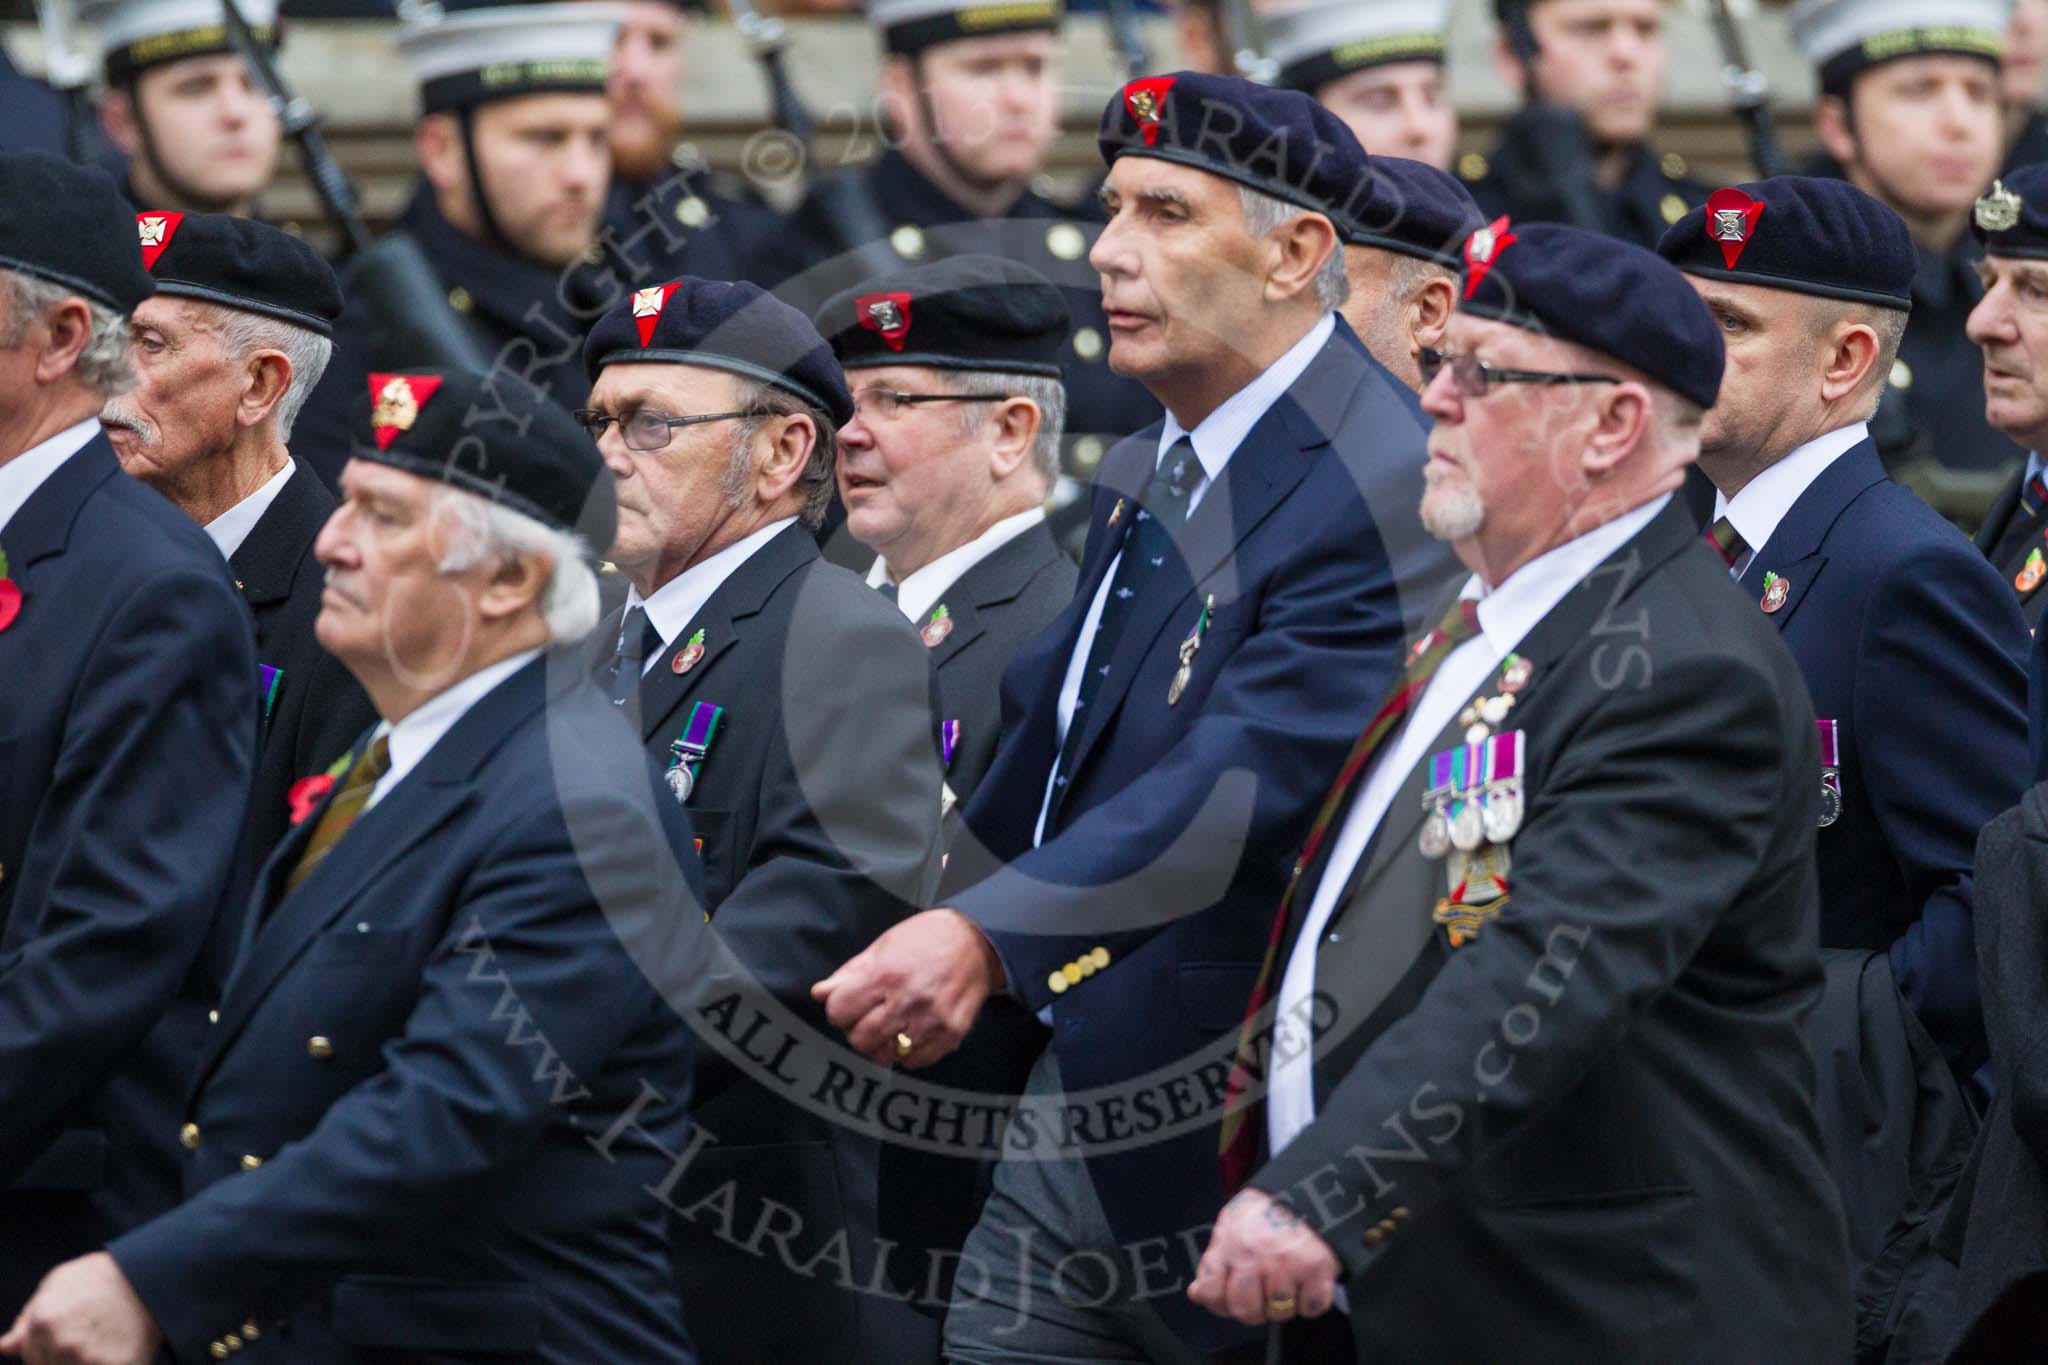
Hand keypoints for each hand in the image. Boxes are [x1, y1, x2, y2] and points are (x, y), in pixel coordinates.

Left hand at [1, 1253, 162, 1364]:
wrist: (154, 1274)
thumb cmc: (105, 1276)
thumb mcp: (60, 1283)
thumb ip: (28, 1317)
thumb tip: (4, 1348)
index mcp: (42, 1322)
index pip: (31, 1358)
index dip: (49, 1351)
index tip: (69, 1340)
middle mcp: (61, 1344)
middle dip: (64, 1358)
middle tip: (88, 1340)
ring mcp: (87, 1359)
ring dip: (85, 1362)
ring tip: (102, 1345)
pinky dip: (108, 1364)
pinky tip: (114, 1353)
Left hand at [811, 909, 1004, 1066]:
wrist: (979, 942)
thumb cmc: (927, 938)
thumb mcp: (884, 946)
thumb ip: (850, 973)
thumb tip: (820, 994)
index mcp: (885, 974)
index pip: (839, 1012)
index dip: (840, 1009)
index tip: (850, 1004)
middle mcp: (907, 1000)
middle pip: (859, 1039)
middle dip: (858, 1029)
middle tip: (870, 1017)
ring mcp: (931, 1020)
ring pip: (886, 1055)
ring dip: (882, 1044)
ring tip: (892, 1026)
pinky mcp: (951, 1034)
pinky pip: (916, 1062)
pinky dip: (909, 1053)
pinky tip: (912, 1033)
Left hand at [1188, 1188, 1339, 1325]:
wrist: (1312, 1188)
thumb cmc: (1267, 1214)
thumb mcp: (1231, 1227)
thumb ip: (1213, 1263)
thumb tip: (1196, 1294)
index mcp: (1229, 1244)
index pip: (1211, 1293)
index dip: (1221, 1302)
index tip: (1234, 1294)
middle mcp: (1254, 1255)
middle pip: (1245, 1311)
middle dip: (1256, 1311)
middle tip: (1265, 1292)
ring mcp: (1286, 1263)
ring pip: (1280, 1314)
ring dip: (1286, 1305)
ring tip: (1289, 1280)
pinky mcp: (1316, 1268)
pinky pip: (1311, 1308)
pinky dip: (1312, 1301)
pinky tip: (1309, 1280)